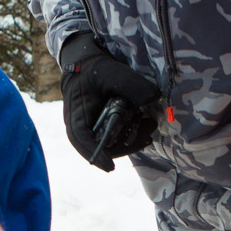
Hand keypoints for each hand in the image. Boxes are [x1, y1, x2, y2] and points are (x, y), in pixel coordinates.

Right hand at [58, 33, 161, 171]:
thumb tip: (153, 99)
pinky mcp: (99, 127)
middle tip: (147, 138)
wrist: (85, 65)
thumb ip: (133, 85)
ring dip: (129, 142)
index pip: (81, 138)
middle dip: (123, 147)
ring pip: (106, 145)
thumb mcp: (114, 73)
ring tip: (149, 130)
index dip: (95, 153)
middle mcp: (80, 125)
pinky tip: (144, 129)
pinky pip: (112, 139)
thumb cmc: (95, 69)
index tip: (110, 166)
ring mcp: (89, 128)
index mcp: (77, 114)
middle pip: (97, 147)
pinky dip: (128, 136)